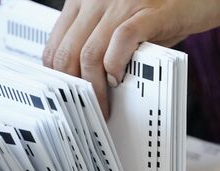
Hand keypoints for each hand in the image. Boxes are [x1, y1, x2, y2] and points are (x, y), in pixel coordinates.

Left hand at [42, 0, 219, 117]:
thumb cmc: (164, 12)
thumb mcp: (123, 24)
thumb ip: (101, 46)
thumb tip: (83, 87)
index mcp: (85, 0)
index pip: (55, 45)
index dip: (57, 77)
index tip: (67, 99)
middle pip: (68, 52)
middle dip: (75, 90)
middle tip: (87, 111)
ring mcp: (122, 2)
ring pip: (90, 53)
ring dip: (95, 88)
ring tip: (105, 106)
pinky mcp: (150, 11)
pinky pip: (121, 41)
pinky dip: (115, 65)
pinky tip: (119, 79)